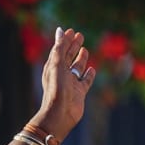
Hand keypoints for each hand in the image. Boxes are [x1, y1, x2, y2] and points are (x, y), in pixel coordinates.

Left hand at [34, 26, 94, 140]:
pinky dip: (88, 75)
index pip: (59, 50)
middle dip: (73, 46)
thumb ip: (60, 48)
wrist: (60, 113)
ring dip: (80, 59)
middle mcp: (61, 75)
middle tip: (80, 35)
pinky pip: (85, 81)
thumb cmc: (57, 88)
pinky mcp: (79, 93)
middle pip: (68, 57)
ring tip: (84, 50)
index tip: (71, 31)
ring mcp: (70, 84)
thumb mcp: (57, 65)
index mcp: (53, 67)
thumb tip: (61, 31)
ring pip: (76, 68)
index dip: (65, 40)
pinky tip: (92, 69)